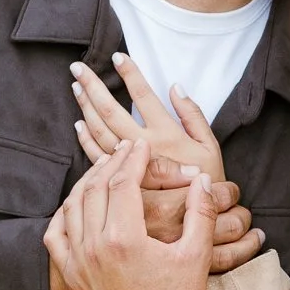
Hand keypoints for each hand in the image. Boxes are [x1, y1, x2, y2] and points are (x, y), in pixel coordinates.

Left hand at [50, 164, 261, 289]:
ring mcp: (78, 263)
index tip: (142, 146)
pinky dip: (64, 213)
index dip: (133, 159)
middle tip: (125, 151)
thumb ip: (201, 213)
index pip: (123, 183)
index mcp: (123, 239)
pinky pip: (56, 235)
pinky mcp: (72, 277)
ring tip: (105, 169)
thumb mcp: (196, 256)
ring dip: (88, 182)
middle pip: (95, 188)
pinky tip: (77, 203)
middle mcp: (94, 248)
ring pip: (73, 206)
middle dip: (111, 164)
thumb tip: (202, 181)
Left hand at [70, 53, 224, 181]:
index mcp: (167, 138)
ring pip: (99, 133)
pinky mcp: (118, 182)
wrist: (195, 232)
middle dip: (94, 87)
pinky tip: (81, 125)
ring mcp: (127, 166)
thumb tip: (175, 87)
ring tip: (77, 87)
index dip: (130, 75)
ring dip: (86, 108)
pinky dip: (86, 140)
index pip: (144, 97)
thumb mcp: (211, 149)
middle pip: (111, 113)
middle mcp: (144, 152)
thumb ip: (195, 117)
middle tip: (79, 68)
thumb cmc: (209, 187)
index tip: (117, 57)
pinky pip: (96, 159)